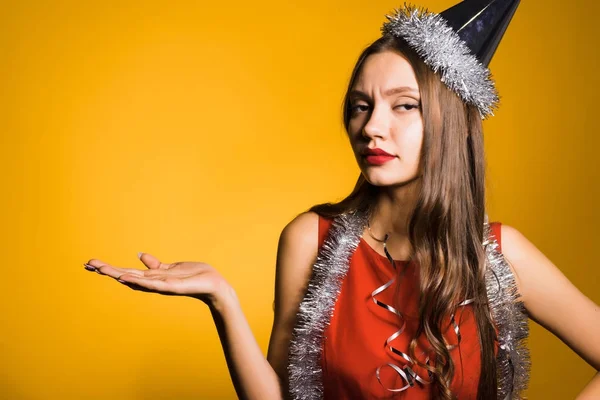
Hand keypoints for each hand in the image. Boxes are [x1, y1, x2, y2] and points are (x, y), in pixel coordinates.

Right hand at [83, 253, 232, 305]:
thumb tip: (139, 255)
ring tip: (101, 269)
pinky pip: (153, 285)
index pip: (126, 272)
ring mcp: (161, 286)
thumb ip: (154, 264)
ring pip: (135, 280)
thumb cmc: (194, 277)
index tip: (91, 262)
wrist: (213, 285)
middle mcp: (153, 283)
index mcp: (152, 277)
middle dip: (107, 270)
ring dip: (118, 274)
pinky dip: (139, 282)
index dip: (109, 268)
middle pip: (125, 276)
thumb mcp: (171, 267)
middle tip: (88, 264)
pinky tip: (126, 278)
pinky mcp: (172, 287)